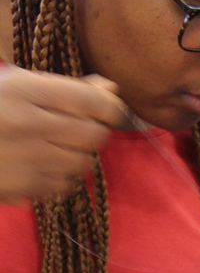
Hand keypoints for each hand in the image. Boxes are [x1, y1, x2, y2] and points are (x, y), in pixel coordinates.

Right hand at [0, 66, 126, 203]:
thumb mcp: (15, 85)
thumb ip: (64, 88)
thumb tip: (111, 88)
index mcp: (22, 89)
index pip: (91, 100)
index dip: (110, 106)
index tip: (109, 110)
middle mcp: (27, 123)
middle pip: (93, 133)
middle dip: (94, 131)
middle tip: (81, 129)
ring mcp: (25, 158)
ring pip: (82, 162)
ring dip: (79, 155)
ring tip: (58, 147)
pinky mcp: (21, 187)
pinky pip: (64, 185)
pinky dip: (63, 177)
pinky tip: (44, 166)